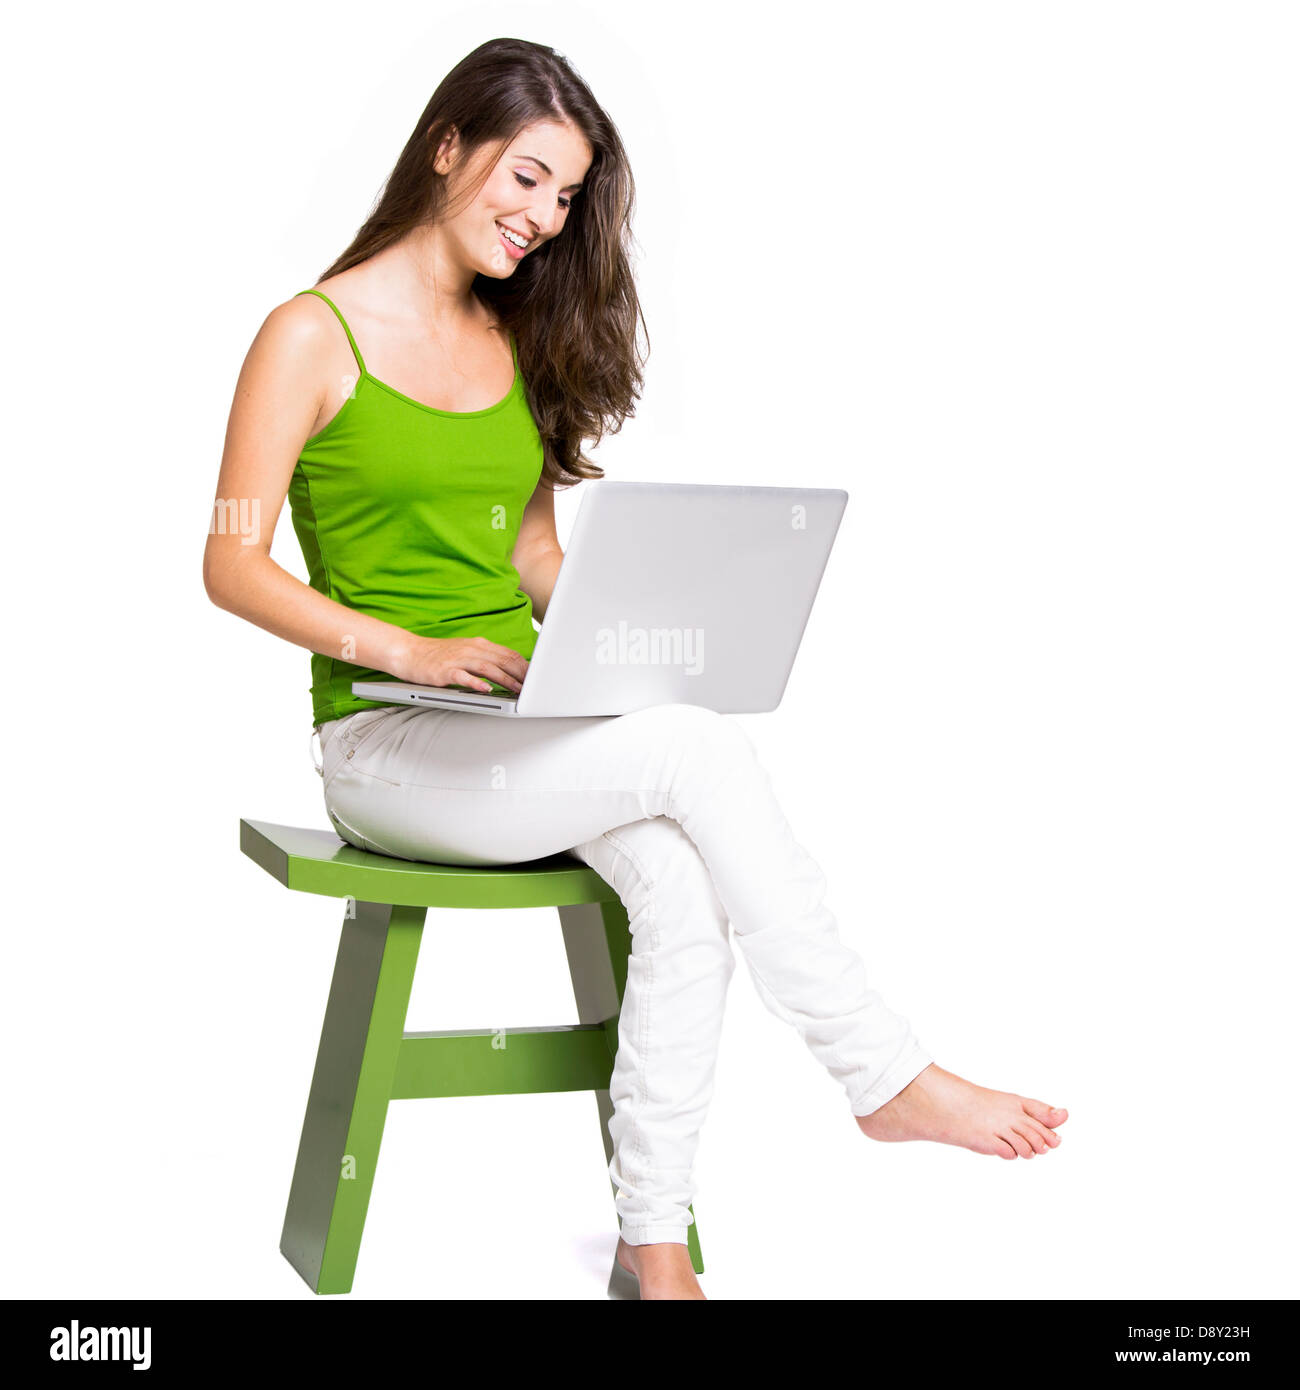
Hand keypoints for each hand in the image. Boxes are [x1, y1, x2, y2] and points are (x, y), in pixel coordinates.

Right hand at [394, 634, 527, 693]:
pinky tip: (486, 689)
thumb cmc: (438, 656)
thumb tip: (510, 670)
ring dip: (506, 680)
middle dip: (521, 674)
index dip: (525, 666)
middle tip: (534, 687)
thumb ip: (486, 660)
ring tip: (518, 690)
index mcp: (479, 645)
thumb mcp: (466, 652)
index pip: (509, 654)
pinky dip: (476, 683)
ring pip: (488, 668)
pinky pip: (464, 676)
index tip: (538, 678)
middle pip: (503, 660)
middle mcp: (471, 649)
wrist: (408, 652)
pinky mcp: (445, 670)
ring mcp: (458, 659)